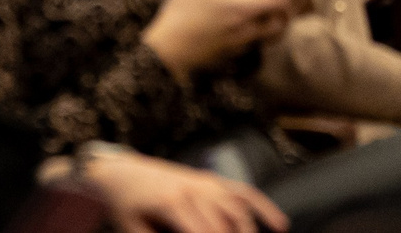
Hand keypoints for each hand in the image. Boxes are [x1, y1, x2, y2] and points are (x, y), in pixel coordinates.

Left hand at [85, 152, 285, 232]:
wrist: (121, 173)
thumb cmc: (125, 208)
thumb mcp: (133, 231)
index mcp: (172, 205)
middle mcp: (193, 191)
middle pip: (224, 227)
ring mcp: (205, 183)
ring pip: (239, 212)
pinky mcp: (212, 180)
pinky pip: (243, 193)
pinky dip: (264, 207)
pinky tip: (280, 225)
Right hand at [140, 0, 292, 75]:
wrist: (169, 50)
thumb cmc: (183, 13)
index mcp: (243, 7)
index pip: (282, 1)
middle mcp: (249, 28)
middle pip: (283, 20)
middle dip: (289, 7)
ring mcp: (243, 44)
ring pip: (272, 34)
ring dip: (276, 20)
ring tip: (267, 7)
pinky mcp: (235, 54)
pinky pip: (257, 43)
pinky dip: (260, 32)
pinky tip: (247, 22)